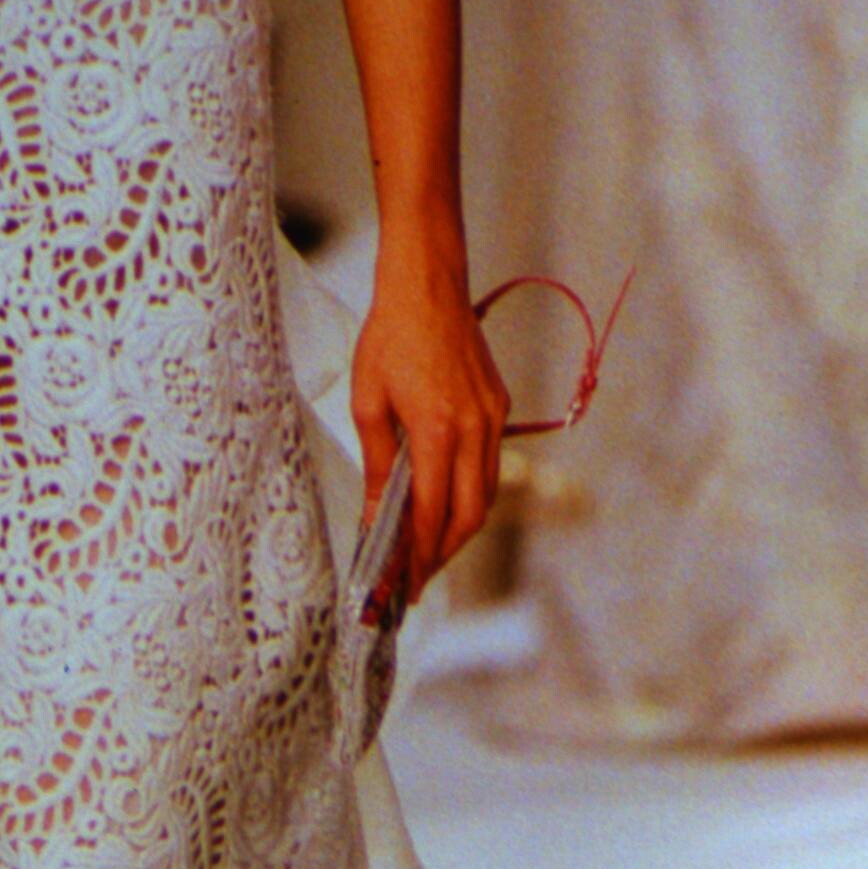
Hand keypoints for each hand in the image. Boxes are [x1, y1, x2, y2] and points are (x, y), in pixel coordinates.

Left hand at [352, 239, 508, 606]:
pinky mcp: (499, 407)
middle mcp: (476, 430)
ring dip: (460, 528)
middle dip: (444, 553)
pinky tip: (445, 501)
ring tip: (429, 549)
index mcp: (438, 430)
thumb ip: (376, 464)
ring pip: (486, 494)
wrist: (429, 285)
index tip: (403, 582)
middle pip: (470, 515)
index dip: (419, 554)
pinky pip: (489, 465)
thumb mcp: (368, 402)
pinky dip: (469, 493)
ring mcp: (493, 419)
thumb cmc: (390, 337)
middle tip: (418, 577)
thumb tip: (374, 515)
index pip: (432, 512)